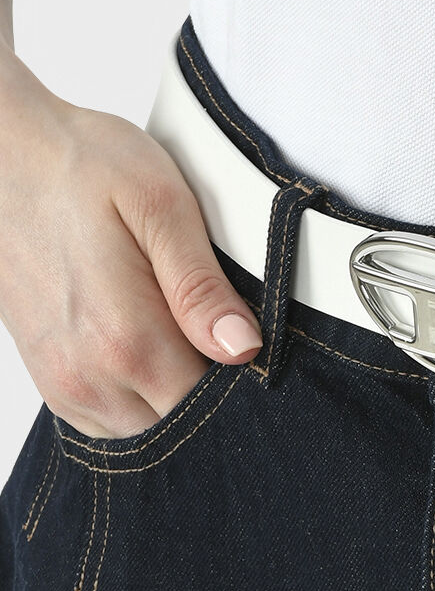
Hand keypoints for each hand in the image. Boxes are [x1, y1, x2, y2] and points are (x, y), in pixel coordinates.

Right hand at [0, 49, 262, 438]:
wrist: (1, 156)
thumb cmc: (78, 167)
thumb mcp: (160, 203)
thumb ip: (201, 285)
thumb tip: (244, 347)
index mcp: (126, 340)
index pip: (214, 410)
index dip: (247, 389)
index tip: (252, 348)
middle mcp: (91, 378)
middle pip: (183, 426)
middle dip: (213, 398)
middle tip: (221, 337)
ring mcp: (67, 387)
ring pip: (151, 433)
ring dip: (176, 400)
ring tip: (182, 339)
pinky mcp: (55, 386)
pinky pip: (115, 426)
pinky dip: (143, 404)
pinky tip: (153, 356)